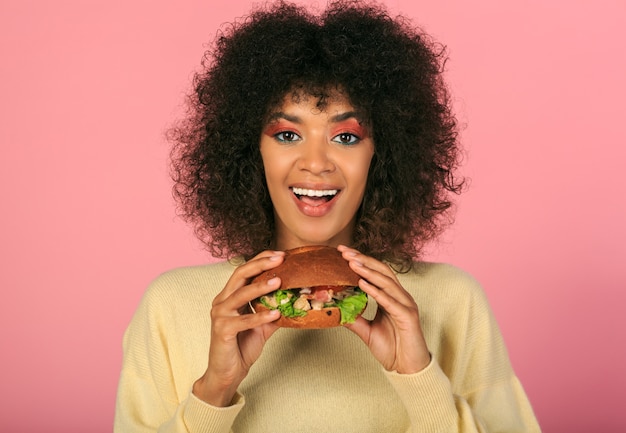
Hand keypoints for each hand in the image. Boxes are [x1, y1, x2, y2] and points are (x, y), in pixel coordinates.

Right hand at [193, 250, 283, 405]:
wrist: (227, 373)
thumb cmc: (241, 347)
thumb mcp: (262, 326)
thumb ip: (272, 310)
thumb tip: (295, 300)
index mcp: (229, 296)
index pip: (244, 271)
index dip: (261, 260)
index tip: (281, 254)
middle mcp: (222, 301)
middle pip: (240, 274)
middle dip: (261, 264)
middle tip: (280, 258)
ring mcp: (220, 315)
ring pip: (241, 294)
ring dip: (261, 286)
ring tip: (279, 281)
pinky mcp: (222, 330)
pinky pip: (243, 320)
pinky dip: (260, 316)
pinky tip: (276, 313)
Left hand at [337, 245, 430, 373]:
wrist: (408, 369)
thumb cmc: (392, 349)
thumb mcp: (367, 331)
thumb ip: (354, 318)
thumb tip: (336, 310)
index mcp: (392, 297)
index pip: (376, 272)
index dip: (361, 261)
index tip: (343, 252)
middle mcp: (400, 297)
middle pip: (382, 271)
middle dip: (363, 260)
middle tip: (344, 251)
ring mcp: (406, 305)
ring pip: (386, 282)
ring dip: (368, 271)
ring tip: (351, 263)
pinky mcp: (408, 316)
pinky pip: (390, 301)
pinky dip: (376, 292)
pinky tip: (363, 284)